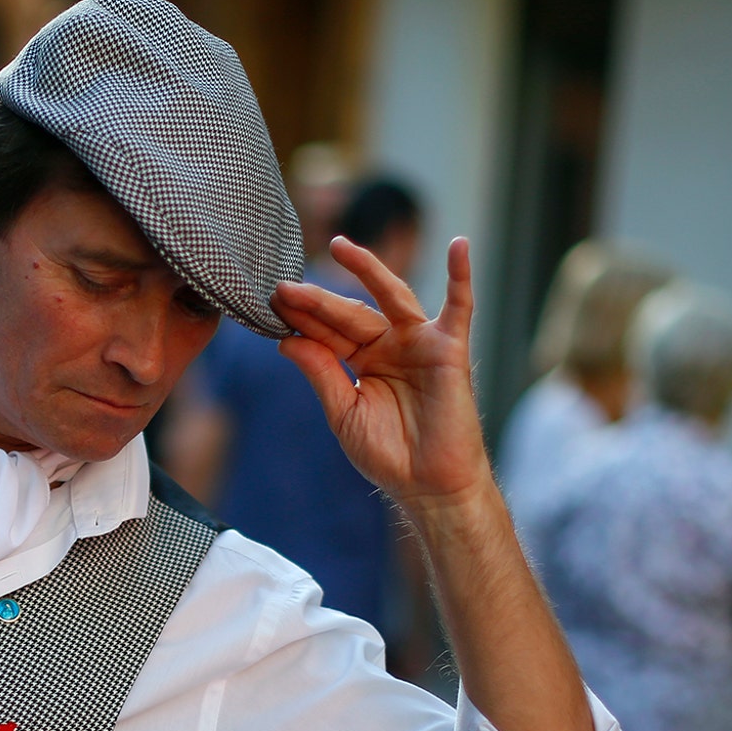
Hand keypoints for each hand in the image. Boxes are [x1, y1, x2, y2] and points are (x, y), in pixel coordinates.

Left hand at [269, 236, 489, 513]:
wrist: (427, 485)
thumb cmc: (388, 454)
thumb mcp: (343, 412)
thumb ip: (321, 372)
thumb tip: (287, 341)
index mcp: (362, 362)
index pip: (327, 332)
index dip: (301, 318)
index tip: (270, 303)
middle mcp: (389, 346)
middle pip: (349, 313)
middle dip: (317, 301)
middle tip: (283, 287)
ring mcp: (419, 343)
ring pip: (390, 298)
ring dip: (367, 270)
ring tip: (340, 246)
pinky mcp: (449, 349)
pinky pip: (460, 307)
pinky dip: (461, 276)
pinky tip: (459, 245)